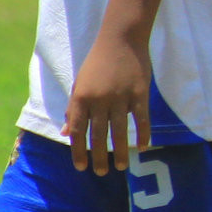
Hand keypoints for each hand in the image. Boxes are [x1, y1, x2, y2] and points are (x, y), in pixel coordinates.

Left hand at [66, 29, 150, 175]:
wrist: (120, 39)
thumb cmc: (97, 63)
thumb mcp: (80, 84)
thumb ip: (74, 109)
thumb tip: (67, 132)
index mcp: (81, 97)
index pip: (78, 130)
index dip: (78, 150)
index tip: (80, 167)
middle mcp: (99, 99)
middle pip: (98, 134)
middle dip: (98, 156)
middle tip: (100, 172)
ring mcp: (121, 96)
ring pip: (120, 130)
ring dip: (120, 151)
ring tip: (121, 166)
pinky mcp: (140, 93)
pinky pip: (142, 118)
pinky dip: (143, 133)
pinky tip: (144, 146)